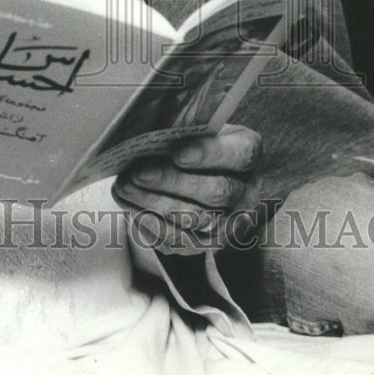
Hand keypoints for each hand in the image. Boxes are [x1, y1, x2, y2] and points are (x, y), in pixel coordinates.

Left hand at [113, 124, 262, 254]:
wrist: (205, 176)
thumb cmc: (197, 144)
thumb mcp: (199, 128)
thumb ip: (185, 128)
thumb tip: (152, 131)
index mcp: (248, 155)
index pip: (240, 154)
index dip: (210, 154)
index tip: (178, 153)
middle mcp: (246, 194)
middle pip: (216, 193)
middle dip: (172, 183)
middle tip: (139, 173)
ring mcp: (228, 224)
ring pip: (194, 220)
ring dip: (154, 204)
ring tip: (125, 188)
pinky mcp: (203, 246)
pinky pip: (177, 240)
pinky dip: (148, 223)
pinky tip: (128, 205)